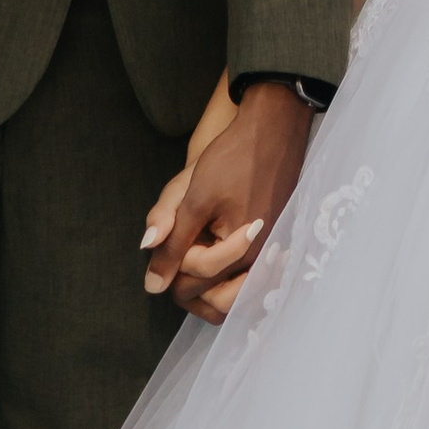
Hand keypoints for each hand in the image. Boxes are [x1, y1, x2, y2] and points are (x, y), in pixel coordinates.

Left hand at [141, 78, 311, 322]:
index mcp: (243, 250)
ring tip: (194, 256)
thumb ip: (172, 242)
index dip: (174, 260)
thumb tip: (152, 286)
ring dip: (208, 285)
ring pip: (233, 297)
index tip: (176, 231)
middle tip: (183, 246)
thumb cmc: (232, 159)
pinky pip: (248, 281)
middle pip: (215, 299)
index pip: (195, 279)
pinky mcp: (276, 247)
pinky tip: (216, 254)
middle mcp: (262, 261)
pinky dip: (227, 278)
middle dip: (190, 278)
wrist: (271, 129)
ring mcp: (272, 256)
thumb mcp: (193, 197)